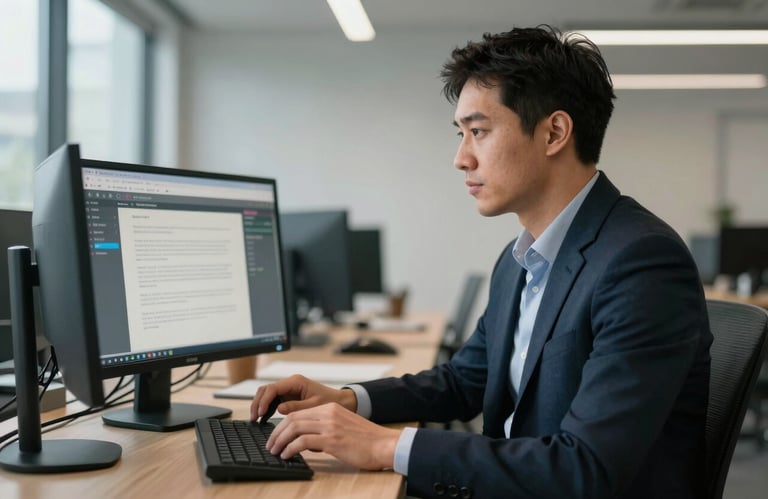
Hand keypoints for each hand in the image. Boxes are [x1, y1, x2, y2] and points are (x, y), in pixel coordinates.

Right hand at [250, 374, 356, 420]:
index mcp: (296, 382)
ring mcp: (288, 390)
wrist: (340, 402)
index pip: (273, 388)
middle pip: (266, 389)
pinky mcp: (288, 397)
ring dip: (259, 405)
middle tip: (253, 418)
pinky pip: (272, 399)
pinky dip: (265, 407)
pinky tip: (262, 418)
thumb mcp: (314, 406)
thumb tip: (279, 409)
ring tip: (255, 419)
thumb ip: (296, 407)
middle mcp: (290, 383)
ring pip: (267, 394)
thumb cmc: (330, 402)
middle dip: (257, 402)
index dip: (264, 400)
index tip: (260, 413)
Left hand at [266, 402, 401, 470]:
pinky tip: (287, 455)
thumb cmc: (367, 440)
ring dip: (280, 441)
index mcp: (331, 408)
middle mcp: (329, 413)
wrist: (385, 444)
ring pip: (294, 428)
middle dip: (277, 432)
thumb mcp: (344, 426)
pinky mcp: (332, 440)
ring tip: (275, 451)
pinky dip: (291, 449)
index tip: (276, 436)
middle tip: (271, 445)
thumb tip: (307, 440)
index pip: (299, 412)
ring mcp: (330, 425)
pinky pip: (303, 441)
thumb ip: (326, 428)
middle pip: (293, 418)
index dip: (283, 425)